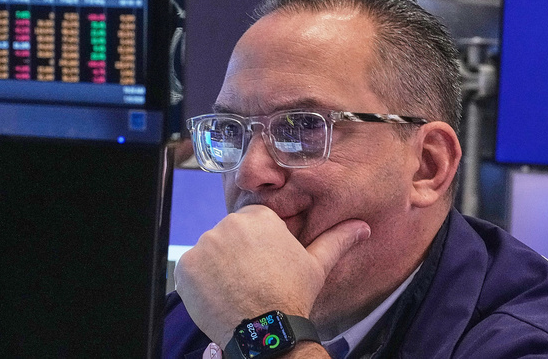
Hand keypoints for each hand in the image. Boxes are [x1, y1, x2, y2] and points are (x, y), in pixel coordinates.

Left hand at [174, 205, 369, 345]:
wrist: (268, 330)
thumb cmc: (292, 296)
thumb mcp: (316, 265)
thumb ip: (335, 240)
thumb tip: (361, 226)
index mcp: (258, 217)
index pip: (249, 224)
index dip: (256, 247)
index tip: (263, 266)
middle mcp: (228, 223)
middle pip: (227, 236)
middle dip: (235, 255)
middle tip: (251, 280)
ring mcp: (204, 244)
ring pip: (209, 253)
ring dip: (217, 268)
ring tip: (236, 289)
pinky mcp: (186, 265)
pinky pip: (190, 270)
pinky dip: (200, 282)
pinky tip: (218, 296)